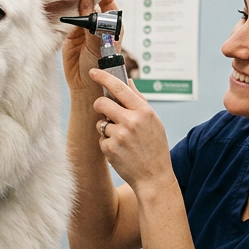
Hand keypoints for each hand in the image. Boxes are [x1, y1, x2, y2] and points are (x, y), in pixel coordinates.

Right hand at [61, 0, 119, 94]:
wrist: (87, 86)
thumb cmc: (100, 67)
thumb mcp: (99, 44)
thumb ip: (93, 23)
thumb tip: (88, 1)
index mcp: (112, 25)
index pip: (107, 1)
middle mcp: (98, 24)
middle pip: (90, 1)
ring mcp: (83, 29)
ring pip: (76, 8)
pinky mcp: (70, 35)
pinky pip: (65, 19)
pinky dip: (60, 10)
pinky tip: (54, 1)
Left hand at [89, 68, 174, 193]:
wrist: (154, 177)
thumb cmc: (155, 148)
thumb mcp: (154, 122)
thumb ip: (139, 101)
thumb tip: (128, 81)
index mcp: (144, 111)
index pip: (119, 88)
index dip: (103, 77)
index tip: (93, 71)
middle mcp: (131, 121)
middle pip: (102, 103)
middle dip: (99, 106)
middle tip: (103, 110)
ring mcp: (119, 135)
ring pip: (101, 123)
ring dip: (107, 129)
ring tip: (123, 140)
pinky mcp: (110, 148)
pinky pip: (101, 139)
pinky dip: (108, 144)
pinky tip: (121, 151)